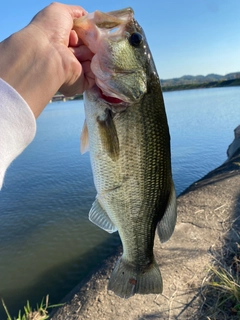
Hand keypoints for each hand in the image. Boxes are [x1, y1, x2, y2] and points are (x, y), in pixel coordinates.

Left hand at [0, 2, 94, 116]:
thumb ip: (76, 13)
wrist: (46, 54)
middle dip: (88, 40)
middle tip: (75, 40)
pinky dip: (94, 66)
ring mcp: (76, 70)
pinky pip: (96, 73)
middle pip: (91, 46)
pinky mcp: (82, 83)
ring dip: (85, 52)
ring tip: (73, 52)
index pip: (83, 35)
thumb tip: (88, 18)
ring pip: (93, 58)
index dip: (85, 30)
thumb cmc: (49, 31)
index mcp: (63, 41)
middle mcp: (69, 56)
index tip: (81, 28)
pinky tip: (82, 61)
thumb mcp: (61, 11)